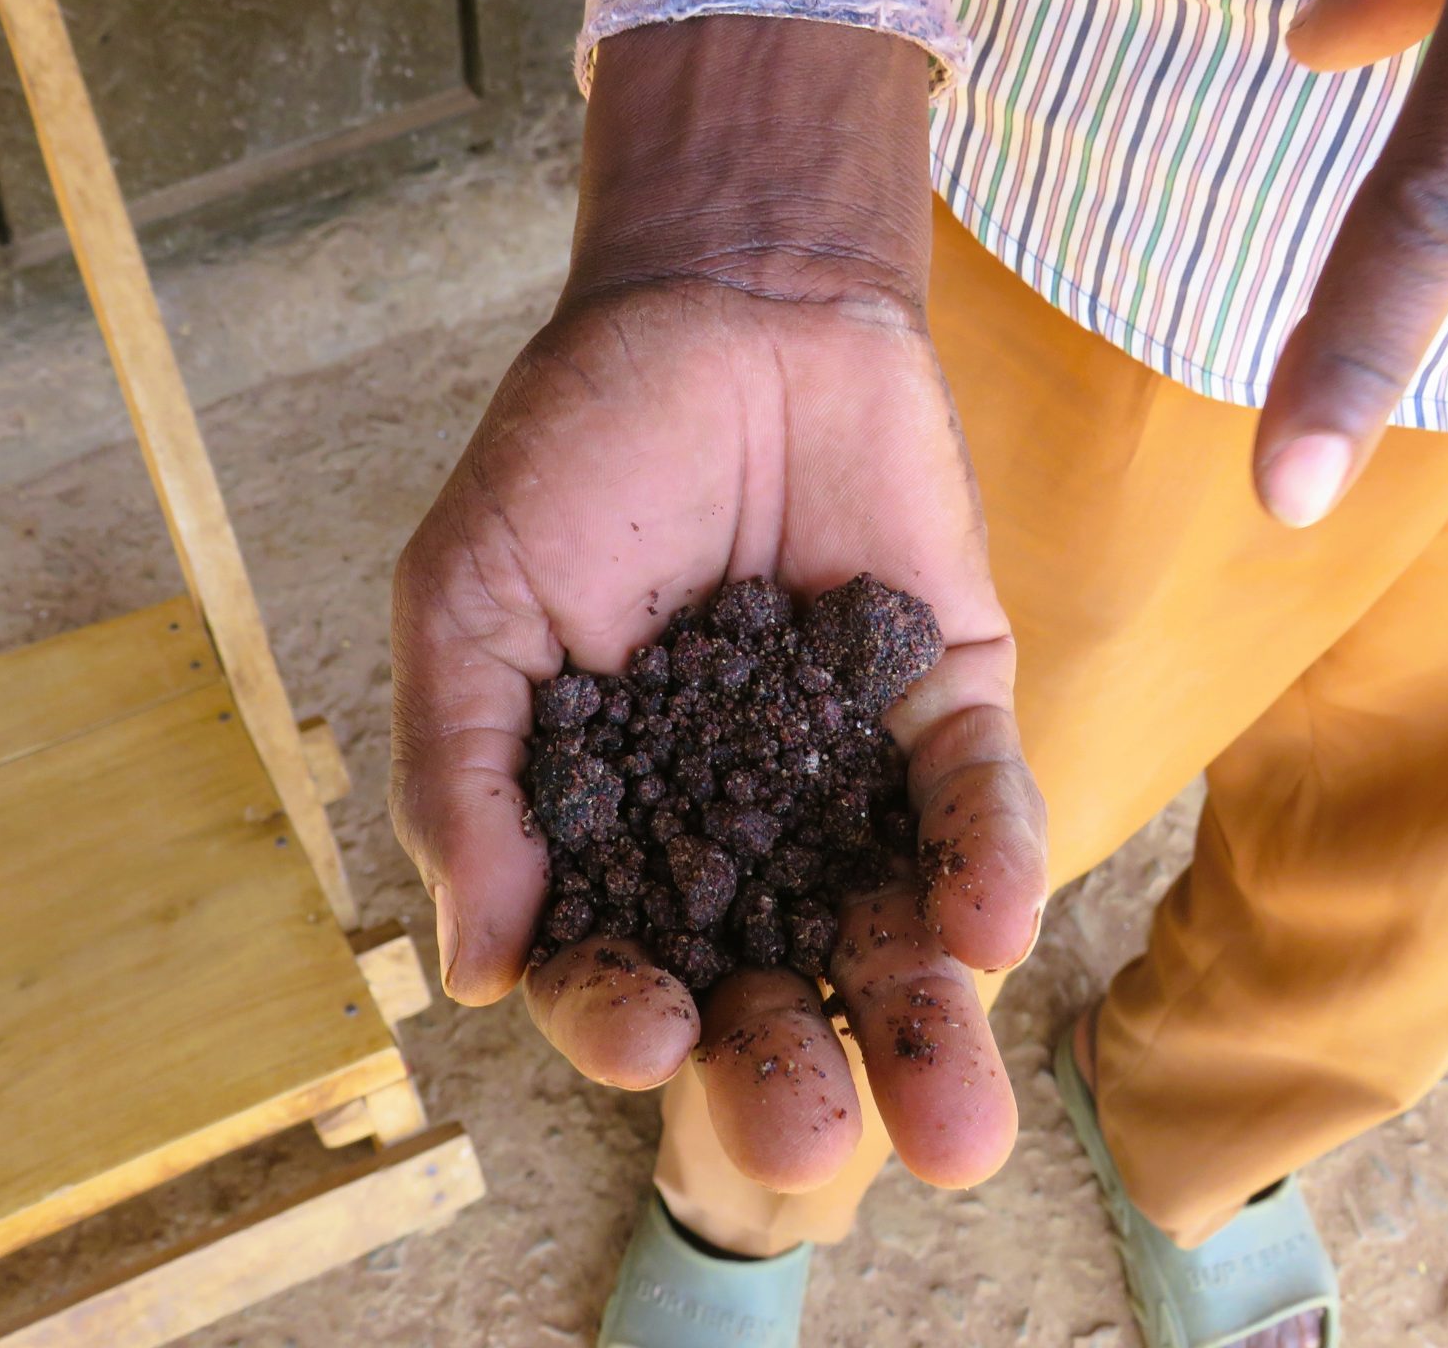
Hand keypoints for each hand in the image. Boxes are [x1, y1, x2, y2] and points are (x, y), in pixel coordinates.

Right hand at [390, 18, 1046, 1191]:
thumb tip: (476, 974)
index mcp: (608, 826)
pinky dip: (981, 860)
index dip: (624, 1013)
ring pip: (886, 929)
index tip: (645, 1030)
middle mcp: (733, 829)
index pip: (614, 961)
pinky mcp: (945, 701)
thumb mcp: (471, 607)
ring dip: (922, 1026)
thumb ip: (466, 779)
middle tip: (811, 1145)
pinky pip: (970, 800)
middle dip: (789, 1075)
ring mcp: (843, 775)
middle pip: (766, 984)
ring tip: (953, 1135)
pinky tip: (980, 922)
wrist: (720, 303)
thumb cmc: (572, 456)